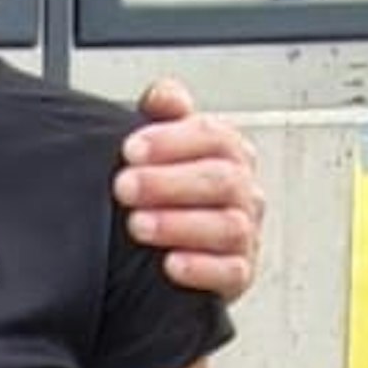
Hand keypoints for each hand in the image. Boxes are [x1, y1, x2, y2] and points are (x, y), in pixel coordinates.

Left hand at [115, 78, 264, 300]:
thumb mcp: (159, 149)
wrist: (160, 253)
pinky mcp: (236, 273)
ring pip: (229, 226)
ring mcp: (243, 233)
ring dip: (180, 224)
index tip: (131, 149)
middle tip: (124, 186)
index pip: (213, 137)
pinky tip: (172, 264)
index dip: (172, 141)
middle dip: (168, 182)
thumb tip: (163, 94)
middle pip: (222, 180)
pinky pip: (231, 272)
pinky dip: (202, 268)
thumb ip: (164, 115)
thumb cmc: (165, 194)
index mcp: (226, 153)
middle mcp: (241, 191)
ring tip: (138, 224)